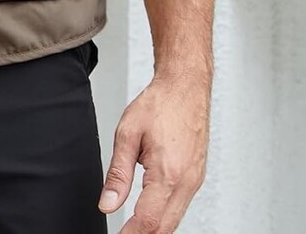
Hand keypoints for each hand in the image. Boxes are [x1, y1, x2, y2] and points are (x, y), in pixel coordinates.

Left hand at [99, 73, 209, 232]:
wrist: (185, 87)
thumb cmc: (159, 103)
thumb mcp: (127, 134)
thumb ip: (117, 174)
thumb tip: (108, 204)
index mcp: (168, 173)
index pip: (148, 220)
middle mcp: (187, 182)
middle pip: (165, 227)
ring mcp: (195, 180)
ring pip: (175, 220)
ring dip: (155, 228)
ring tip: (132, 228)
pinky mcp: (197, 176)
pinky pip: (182, 206)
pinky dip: (166, 215)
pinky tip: (152, 212)